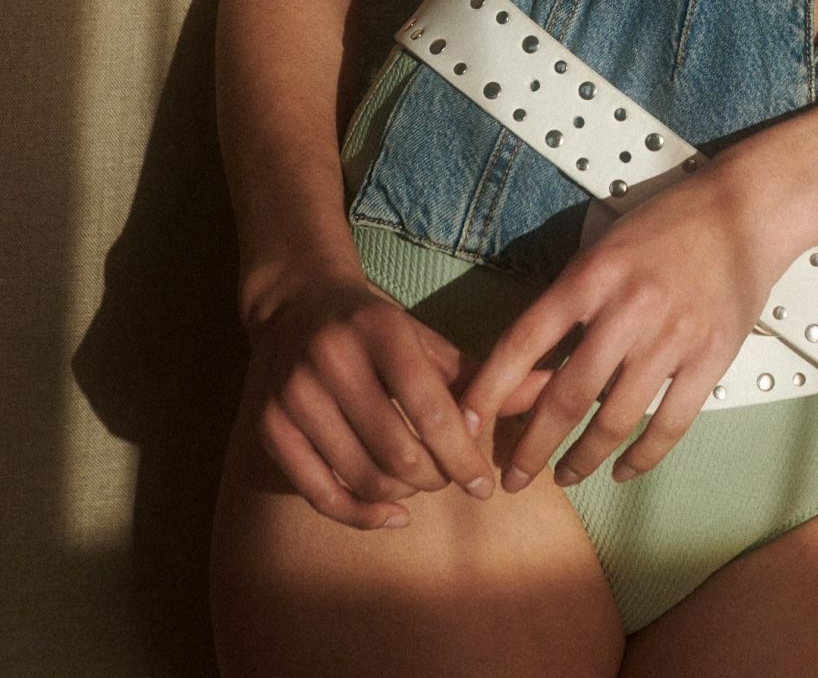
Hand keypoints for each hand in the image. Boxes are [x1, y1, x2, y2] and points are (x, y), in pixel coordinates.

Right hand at [241, 259, 497, 529]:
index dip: (464, 454)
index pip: (432, 408)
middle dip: (436, 477)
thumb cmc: (374, 325)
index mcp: (381, 330)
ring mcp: (294, 396)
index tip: (485, 484)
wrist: (295, 303)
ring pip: (362, 476)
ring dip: (403, 496)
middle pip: (398, 451)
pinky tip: (391, 514)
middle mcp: (332, 360)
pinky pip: (320, 493)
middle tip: (451, 477)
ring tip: (422, 483)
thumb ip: (479, 374)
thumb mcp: (424, 338)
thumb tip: (547, 389)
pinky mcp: (270, 428)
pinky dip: (361, 515)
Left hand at [458, 156, 789, 492]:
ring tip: (565, 475)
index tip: (468, 425)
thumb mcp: (604, 247)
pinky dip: (643, 457)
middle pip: (567, 395)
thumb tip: (531, 369)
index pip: (525, 341)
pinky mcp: (710, 357)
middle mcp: (628, 308)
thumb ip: (571, 303)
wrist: (743, 210)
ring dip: (583, 457)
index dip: (491, 389)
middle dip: (533, 446)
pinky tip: (622, 470)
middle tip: (513, 477)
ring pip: (615, 418)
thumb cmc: (667, 224)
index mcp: (592, 276)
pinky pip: (670, 423)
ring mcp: (671, 336)